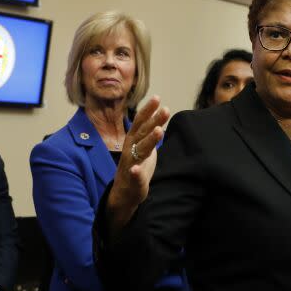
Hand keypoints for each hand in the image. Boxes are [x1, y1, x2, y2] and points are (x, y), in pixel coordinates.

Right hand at [106, 96, 169, 233]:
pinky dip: (135, 172)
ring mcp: (131, 164)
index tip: (157, 98)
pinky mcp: (134, 180)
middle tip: (165, 110)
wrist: (125, 192)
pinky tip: (136, 169)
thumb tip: (160, 114)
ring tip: (158, 131)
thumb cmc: (137, 165)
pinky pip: (134, 175)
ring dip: (149, 140)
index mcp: (133, 140)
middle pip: (143, 132)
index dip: (148, 110)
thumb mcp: (144, 146)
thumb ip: (149, 131)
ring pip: (141, 150)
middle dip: (153, 121)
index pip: (140, 122)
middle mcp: (131, 149)